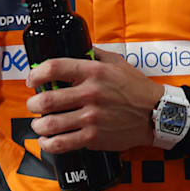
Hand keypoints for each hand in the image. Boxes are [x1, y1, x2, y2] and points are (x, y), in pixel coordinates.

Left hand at [24, 50, 163, 153]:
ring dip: (38, 124)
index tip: (32, 79)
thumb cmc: (136, 88)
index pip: (55, 68)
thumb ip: (94, 54)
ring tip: (38, 123)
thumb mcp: (117, 62)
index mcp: (93, 72)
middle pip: (47, 99)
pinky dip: (49, 143)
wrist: (157, 114)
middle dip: (33, 103)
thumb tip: (76, 47)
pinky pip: (63, 143)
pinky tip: (46, 140)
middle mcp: (90, 94)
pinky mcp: (94, 137)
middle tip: (33, 104)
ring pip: (51, 123)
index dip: (36, 73)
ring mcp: (92, 118)